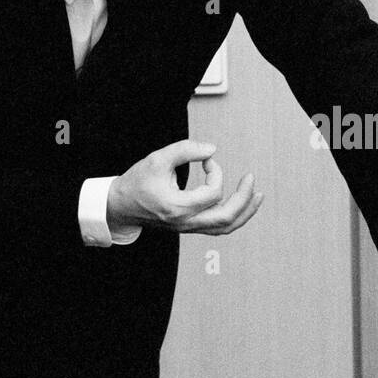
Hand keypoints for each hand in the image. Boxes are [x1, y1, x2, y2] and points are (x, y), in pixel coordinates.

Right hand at [107, 139, 263, 234]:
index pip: (213, 193)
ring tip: (257, 196)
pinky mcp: (189, 226)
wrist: (120, 206)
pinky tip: (241, 204)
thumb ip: (185, 150)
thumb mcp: (158, 159)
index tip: (207, 160)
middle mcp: (186, 222)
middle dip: (244, 198)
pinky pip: (217, 227)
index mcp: (178, 208)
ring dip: (245, 212)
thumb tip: (212, 149)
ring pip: (225, 227)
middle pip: (227, 218)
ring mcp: (188, 227)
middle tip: (251, 180)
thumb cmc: (136, 183)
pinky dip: (233, 217)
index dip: (216, 172)